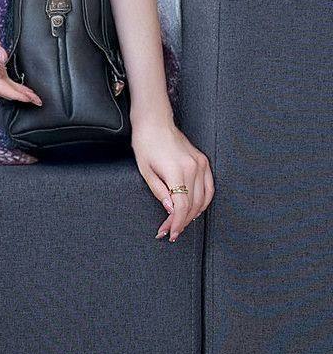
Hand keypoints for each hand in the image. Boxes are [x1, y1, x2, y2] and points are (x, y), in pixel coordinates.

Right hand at [0, 0, 41, 105]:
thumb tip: (3, 58)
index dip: (12, 93)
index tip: (28, 99)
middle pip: (1, 84)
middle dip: (18, 95)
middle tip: (37, 101)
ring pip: (1, 77)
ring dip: (15, 88)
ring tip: (31, 95)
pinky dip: (9, 76)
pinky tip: (16, 79)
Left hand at [130, 114, 214, 241]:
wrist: (155, 121)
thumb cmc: (145, 142)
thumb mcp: (145, 170)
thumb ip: (159, 192)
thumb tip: (171, 210)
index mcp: (176, 171)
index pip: (182, 206)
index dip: (176, 223)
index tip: (169, 232)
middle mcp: (193, 168)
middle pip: (193, 205)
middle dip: (182, 222)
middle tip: (170, 231)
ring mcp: (201, 164)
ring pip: (204, 199)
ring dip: (193, 214)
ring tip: (181, 223)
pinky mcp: (203, 161)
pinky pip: (209, 187)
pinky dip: (204, 201)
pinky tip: (194, 209)